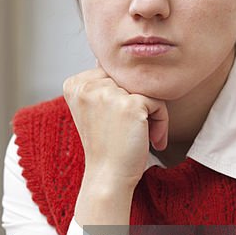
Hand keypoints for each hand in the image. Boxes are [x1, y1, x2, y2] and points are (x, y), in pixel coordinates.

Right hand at [63, 65, 167, 190]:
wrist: (108, 176)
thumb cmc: (106, 146)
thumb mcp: (94, 110)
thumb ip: (101, 84)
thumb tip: (121, 58)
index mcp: (74, 84)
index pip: (110, 73)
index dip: (121, 97)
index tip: (120, 121)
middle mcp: (87, 85)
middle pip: (128, 79)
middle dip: (138, 103)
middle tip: (135, 130)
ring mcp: (108, 93)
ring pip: (144, 88)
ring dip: (152, 113)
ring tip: (145, 135)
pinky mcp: (130, 104)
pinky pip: (158, 102)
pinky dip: (161, 122)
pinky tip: (153, 141)